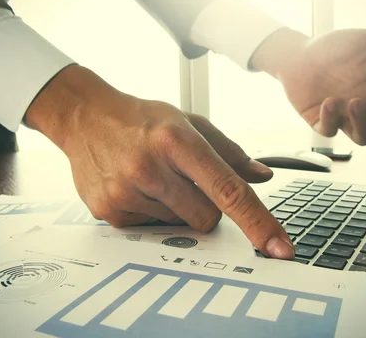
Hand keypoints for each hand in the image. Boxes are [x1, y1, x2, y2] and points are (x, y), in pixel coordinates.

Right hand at [26, 65, 294, 258]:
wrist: (85, 118)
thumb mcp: (188, 122)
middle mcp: (150, 167)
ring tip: (153, 178)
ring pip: (179, 226)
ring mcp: (127, 192)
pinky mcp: (110, 212)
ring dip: (175, 208)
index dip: (258, 222)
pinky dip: (152, 213)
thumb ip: (229, 151)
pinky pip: (151, 231)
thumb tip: (263, 176)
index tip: (279, 248)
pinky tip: (134, 187)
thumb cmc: (141, 119)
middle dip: (205, 206)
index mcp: (177, 140)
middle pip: (207, 218)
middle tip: (183, 180)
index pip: (228, 189)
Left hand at [251, 28, 365, 144]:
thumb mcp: (363, 41)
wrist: (296, 54)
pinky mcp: (320, 122)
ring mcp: (343, 117)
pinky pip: (331, 132)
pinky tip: (329, 102)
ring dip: (363, 123)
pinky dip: (333, 120)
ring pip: (364, 138)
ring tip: (352, 101)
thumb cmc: (329, 47)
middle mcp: (364, 107)